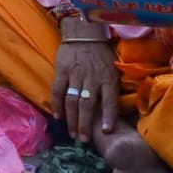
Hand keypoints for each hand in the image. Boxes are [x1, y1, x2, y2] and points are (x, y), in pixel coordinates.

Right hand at [50, 23, 119, 137]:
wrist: (83, 32)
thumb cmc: (101, 52)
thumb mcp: (113, 67)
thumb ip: (112, 85)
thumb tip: (115, 107)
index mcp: (107, 78)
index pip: (109, 100)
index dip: (108, 116)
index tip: (106, 131)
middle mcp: (92, 78)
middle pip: (88, 106)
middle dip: (85, 125)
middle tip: (83, 140)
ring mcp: (76, 75)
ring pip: (73, 102)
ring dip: (72, 120)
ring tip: (72, 133)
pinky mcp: (62, 71)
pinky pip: (58, 91)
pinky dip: (57, 105)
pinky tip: (59, 116)